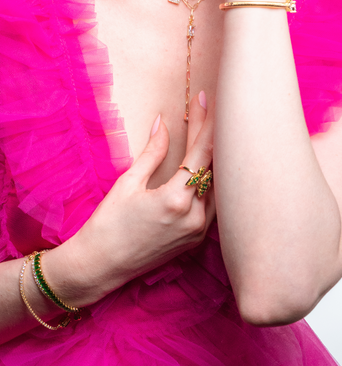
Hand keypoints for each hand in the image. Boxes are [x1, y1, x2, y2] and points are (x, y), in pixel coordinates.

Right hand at [47, 95, 214, 304]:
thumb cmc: (109, 223)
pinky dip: (211, 180)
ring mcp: (198, 231)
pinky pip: (212, 203)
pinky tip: (209, 162)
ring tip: (210, 128)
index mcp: (176, 200)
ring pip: (217, 186)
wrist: (100, 266)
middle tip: (207, 107)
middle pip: (212, 166)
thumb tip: (163, 123)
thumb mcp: (128, 182)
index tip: (204, 99)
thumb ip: (153, 152)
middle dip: (209, 134)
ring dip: (213, 157)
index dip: (204, 122)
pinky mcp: (196, 240)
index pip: (201, 152)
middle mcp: (194, 217)